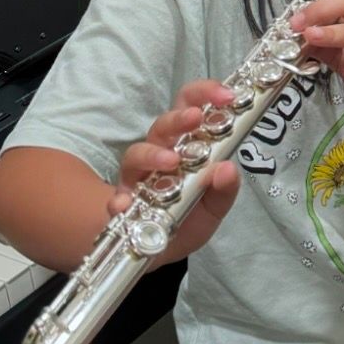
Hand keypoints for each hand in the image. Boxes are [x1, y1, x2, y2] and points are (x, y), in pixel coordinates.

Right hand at [112, 79, 239, 265]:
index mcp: (186, 144)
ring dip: (153, 154)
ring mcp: (138, 176)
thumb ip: (225, 189)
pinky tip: (123, 204)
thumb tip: (227, 169)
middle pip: (163, 124)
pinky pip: (117, 195)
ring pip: (137, 152)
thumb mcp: (215, 206)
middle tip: (195, 117)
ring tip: (170, 161)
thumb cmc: (189, 216)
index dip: (206, 94)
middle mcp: (160, 153)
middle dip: (179, 118)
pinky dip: (119, 199)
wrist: (160, 249)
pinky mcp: (122, 201)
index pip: (191, 106)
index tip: (227, 95)